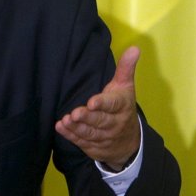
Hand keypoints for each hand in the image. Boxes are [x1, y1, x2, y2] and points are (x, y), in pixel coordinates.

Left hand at [55, 46, 141, 169]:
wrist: (129, 142)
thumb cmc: (122, 107)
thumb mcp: (125, 87)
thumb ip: (125, 68)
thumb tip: (134, 47)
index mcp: (122, 106)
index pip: (113, 105)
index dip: (103, 104)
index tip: (92, 102)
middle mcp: (115, 124)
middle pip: (101, 121)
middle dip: (87, 118)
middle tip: (75, 113)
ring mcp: (105, 138)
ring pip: (90, 133)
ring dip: (77, 127)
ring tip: (66, 120)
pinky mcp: (94, 147)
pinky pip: (82, 142)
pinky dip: (70, 136)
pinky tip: (61, 127)